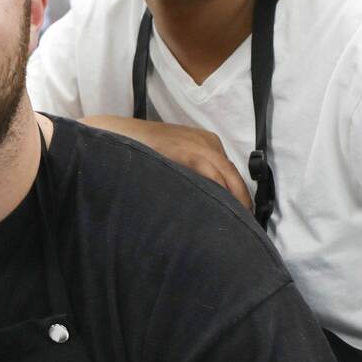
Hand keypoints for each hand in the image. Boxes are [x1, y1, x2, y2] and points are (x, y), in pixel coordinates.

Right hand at [81, 116, 251, 206]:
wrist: (115, 136)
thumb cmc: (141, 152)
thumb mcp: (173, 161)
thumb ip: (190, 175)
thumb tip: (206, 203)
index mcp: (206, 143)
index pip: (230, 173)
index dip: (238, 196)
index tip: (241, 217)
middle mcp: (207, 142)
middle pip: (233, 175)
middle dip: (241, 201)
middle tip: (246, 226)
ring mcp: (198, 144)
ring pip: (226, 176)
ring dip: (234, 200)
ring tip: (237, 223)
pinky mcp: (186, 150)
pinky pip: (211, 174)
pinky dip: (219, 192)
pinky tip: (219, 210)